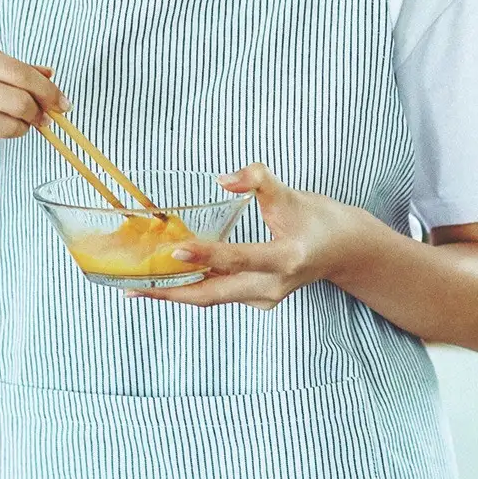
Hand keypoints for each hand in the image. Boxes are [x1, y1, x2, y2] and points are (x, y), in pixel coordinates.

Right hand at [0, 36, 69, 145]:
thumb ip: (6, 62)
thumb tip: (49, 75)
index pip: (20, 74)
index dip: (48, 91)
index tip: (63, 101)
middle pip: (19, 104)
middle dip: (41, 112)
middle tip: (46, 113)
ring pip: (7, 126)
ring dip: (23, 126)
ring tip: (21, 119)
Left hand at [128, 163, 358, 310]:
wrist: (345, 250)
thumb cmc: (319, 219)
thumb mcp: (292, 195)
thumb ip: (259, 181)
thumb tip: (223, 178)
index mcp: (287, 258)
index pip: (239, 258)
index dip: (207, 254)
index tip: (176, 249)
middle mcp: (273, 286)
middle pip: (214, 293)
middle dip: (172, 290)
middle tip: (132, 286)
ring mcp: (265, 298)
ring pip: (212, 297)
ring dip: (176, 291)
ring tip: (138, 284)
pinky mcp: (258, 300)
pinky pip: (218, 294)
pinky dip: (192, 287)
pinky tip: (168, 277)